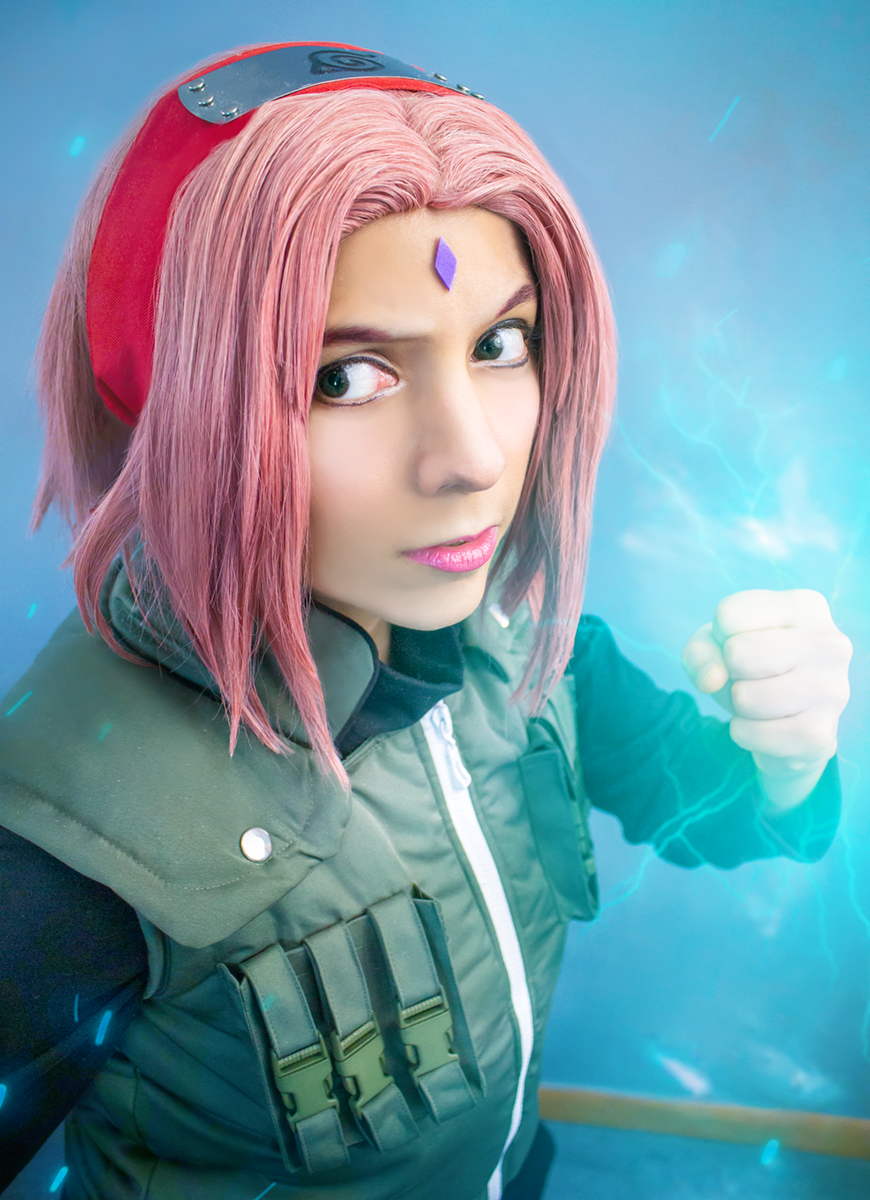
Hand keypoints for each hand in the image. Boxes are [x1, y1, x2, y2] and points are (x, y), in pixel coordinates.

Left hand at [681, 590, 851, 811]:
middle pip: (737, 654)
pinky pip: (750, 733)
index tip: (742, 642)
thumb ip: (700, 652)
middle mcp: (829, 643)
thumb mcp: (717, 645)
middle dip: (729, 671)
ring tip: (760, 700)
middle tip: (750, 676)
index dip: (719, 636)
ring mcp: (831, 690)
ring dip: (738, 706)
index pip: (728, 614)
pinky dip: (745, 733)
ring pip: (745, 698)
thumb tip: (712, 679)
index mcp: (805, 607)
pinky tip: (767, 725)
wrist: (789, 723)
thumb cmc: (750, 667)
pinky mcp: (820, 733)